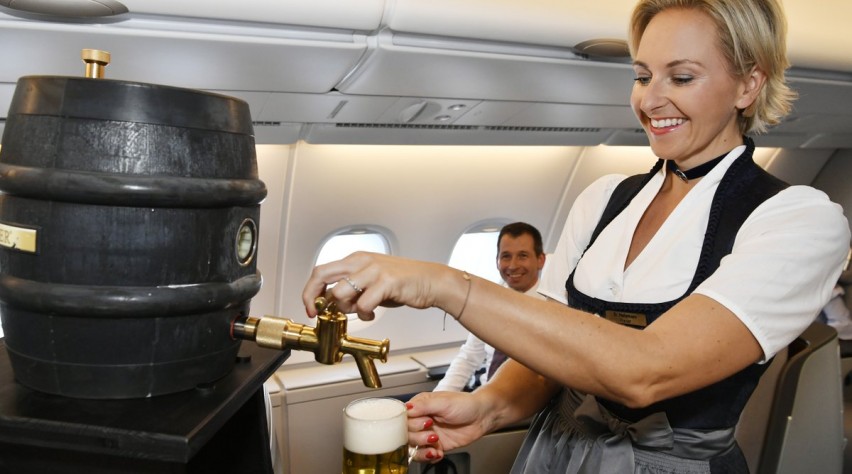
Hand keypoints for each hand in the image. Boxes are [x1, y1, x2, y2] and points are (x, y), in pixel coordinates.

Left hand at [302, 251, 447, 320]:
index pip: (321, 271)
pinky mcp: (386, 282)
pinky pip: (364, 304)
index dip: (310, 291)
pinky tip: (373, 313)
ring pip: (340, 292)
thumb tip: (329, 302)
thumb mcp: (371, 281)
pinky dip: (365, 314)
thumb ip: (350, 289)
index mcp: (355, 259)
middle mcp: (361, 261)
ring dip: (346, 308)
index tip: (311, 307)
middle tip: (318, 313)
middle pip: (321, 274)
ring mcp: (373, 270)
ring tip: (360, 310)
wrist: (431, 281)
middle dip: (313, 297)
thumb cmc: (402, 282)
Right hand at [405, 391, 489, 462]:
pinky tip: (438, 453)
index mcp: (419, 406)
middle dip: (418, 437)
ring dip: (422, 449)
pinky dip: (429, 457)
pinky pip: (424, 455)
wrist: (482, 417)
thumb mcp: (444, 402)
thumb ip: (424, 405)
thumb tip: (407, 408)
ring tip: (435, 446)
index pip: (402, 417)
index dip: (409, 423)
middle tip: (432, 433)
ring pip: (413, 447)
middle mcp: (421, 420)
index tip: (424, 423)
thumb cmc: (465, 404)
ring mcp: (427, 434)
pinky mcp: (435, 445)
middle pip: (405, 434)